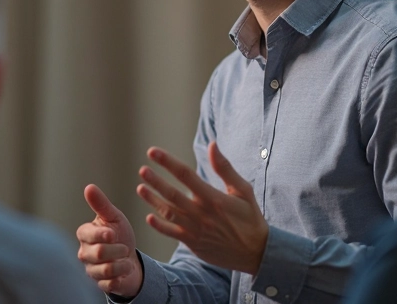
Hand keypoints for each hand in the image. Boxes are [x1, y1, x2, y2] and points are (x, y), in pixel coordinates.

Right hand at [76, 184, 143, 297]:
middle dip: (117, 249)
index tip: (113, 233)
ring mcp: (91, 270)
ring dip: (122, 263)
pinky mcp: (100, 285)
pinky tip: (125, 270)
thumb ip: (101, 204)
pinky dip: (123, 275)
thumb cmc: (119, 234)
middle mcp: (84, 253)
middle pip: (98, 252)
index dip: (101, 234)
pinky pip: (111, 284)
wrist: (130, 258)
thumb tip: (89, 187)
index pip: (86, 234)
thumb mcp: (114, 217)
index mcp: (85, 234)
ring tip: (126, 258)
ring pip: (106, 269)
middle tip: (124, 247)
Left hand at [137, 141, 268, 274]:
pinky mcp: (193, 243)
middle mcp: (202, 213)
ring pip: (168, 213)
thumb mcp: (242, 190)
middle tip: (142, 170)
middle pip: (173, 194)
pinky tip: (149, 216)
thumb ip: (224, 168)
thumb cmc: (250, 217)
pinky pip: (172, 233)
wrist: (256, 252)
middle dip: (156, 181)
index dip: (167, 162)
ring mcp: (196, 229)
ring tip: (141, 188)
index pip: (185, 175)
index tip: (153, 152)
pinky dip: (160, 226)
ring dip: (153, 200)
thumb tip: (212, 144)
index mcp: (213, 197)